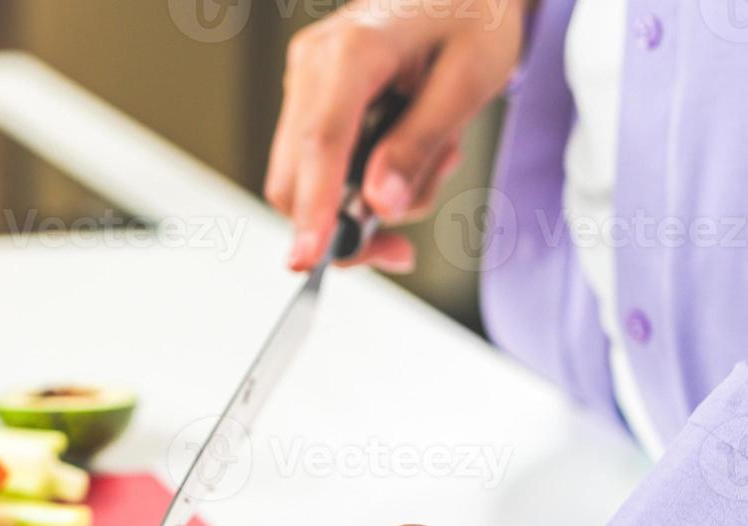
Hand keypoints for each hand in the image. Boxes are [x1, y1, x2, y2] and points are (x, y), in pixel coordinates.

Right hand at [266, 0, 525, 272]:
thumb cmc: (472, 16)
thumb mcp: (470, 79)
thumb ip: (420, 144)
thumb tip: (379, 204)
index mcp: (353, 50)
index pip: (321, 144)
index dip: (313, 209)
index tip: (308, 259)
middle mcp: (313, 64)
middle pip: (295, 176)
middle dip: (342, 224)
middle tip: (399, 248)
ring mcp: (304, 81)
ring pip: (303, 180)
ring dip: (361, 202)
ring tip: (431, 162)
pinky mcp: (308, 98)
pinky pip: (317, 166)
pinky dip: (357, 184)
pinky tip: (404, 157)